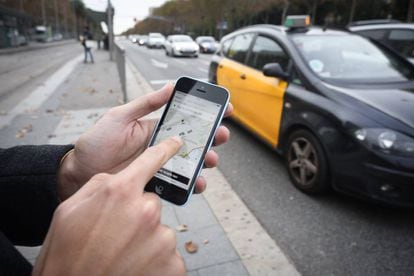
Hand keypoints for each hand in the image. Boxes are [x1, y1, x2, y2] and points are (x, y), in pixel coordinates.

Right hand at [33, 137, 185, 275]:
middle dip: (137, 214)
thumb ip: (101, 185)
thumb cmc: (66, 254)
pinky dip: (154, 260)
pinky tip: (133, 267)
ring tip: (120, 255)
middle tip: (116, 233)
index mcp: (120, 192)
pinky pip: (166, 253)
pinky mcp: (173, 264)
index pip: (152, 160)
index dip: (166, 149)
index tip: (177, 142)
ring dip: (144, 239)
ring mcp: (161, 239)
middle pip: (151, 203)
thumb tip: (118, 179)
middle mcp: (146, 211)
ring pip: (158, 229)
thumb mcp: (70, 209)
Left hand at [58, 83, 231, 199]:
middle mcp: (162, 146)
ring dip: (205, 161)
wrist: (79, 173)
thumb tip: (170, 86)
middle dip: (212, 138)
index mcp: (156, 128)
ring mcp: (160, 165)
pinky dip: (191, 184)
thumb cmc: (97, 142)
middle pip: (194, 142)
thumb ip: (146, 104)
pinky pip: (178, 183)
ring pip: (190, 163)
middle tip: (221, 136)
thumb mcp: (120, 117)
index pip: (186, 119)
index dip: (207, 114)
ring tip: (209, 161)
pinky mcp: (156, 183)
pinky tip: (196, 183)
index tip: (225, 110)